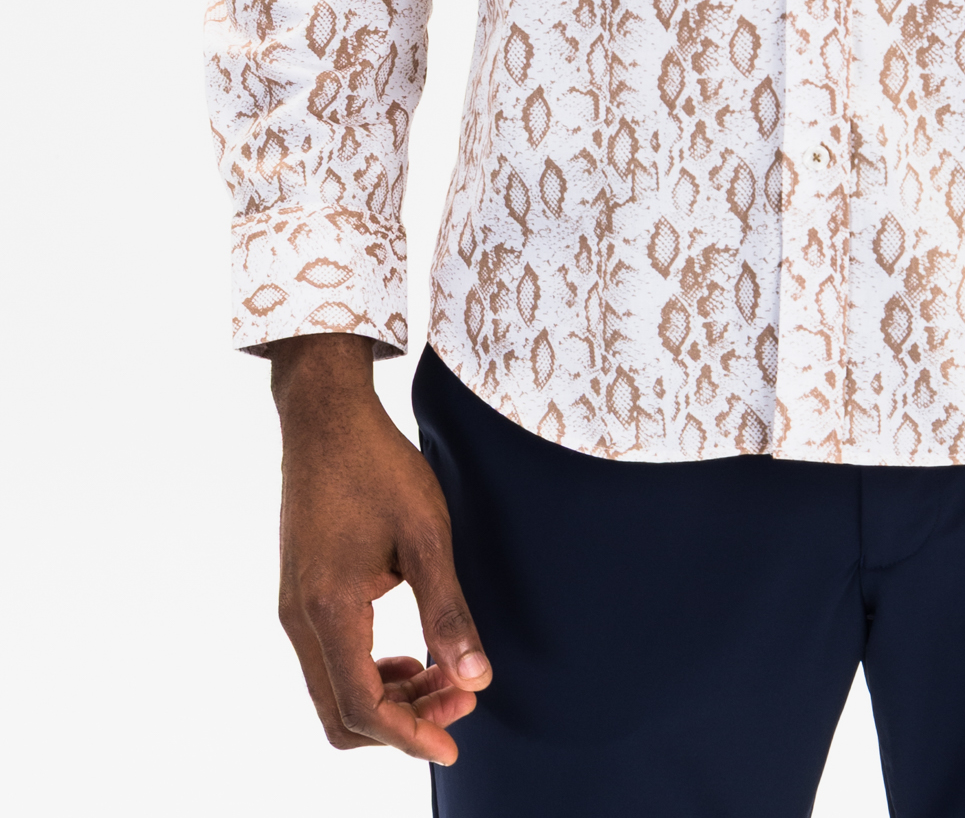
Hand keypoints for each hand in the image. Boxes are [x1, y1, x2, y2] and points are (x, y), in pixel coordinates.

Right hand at [271, 333, 491, 765]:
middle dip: (404, 721)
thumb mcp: (427, 534)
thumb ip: (449, 610)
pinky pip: (329, 662)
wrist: (325, 416)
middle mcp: (299, 619)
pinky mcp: (298, 595)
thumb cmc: (378, 464)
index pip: (362, 707)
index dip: (410, 735)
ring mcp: (293, 608)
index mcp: (328, 608)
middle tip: (462, 700)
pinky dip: (370, 674)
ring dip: (389, 699)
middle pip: (342, 713)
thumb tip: (477, 678)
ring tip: (447, 676)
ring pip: (334, 691)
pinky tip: (413, 655)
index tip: (455, 743)